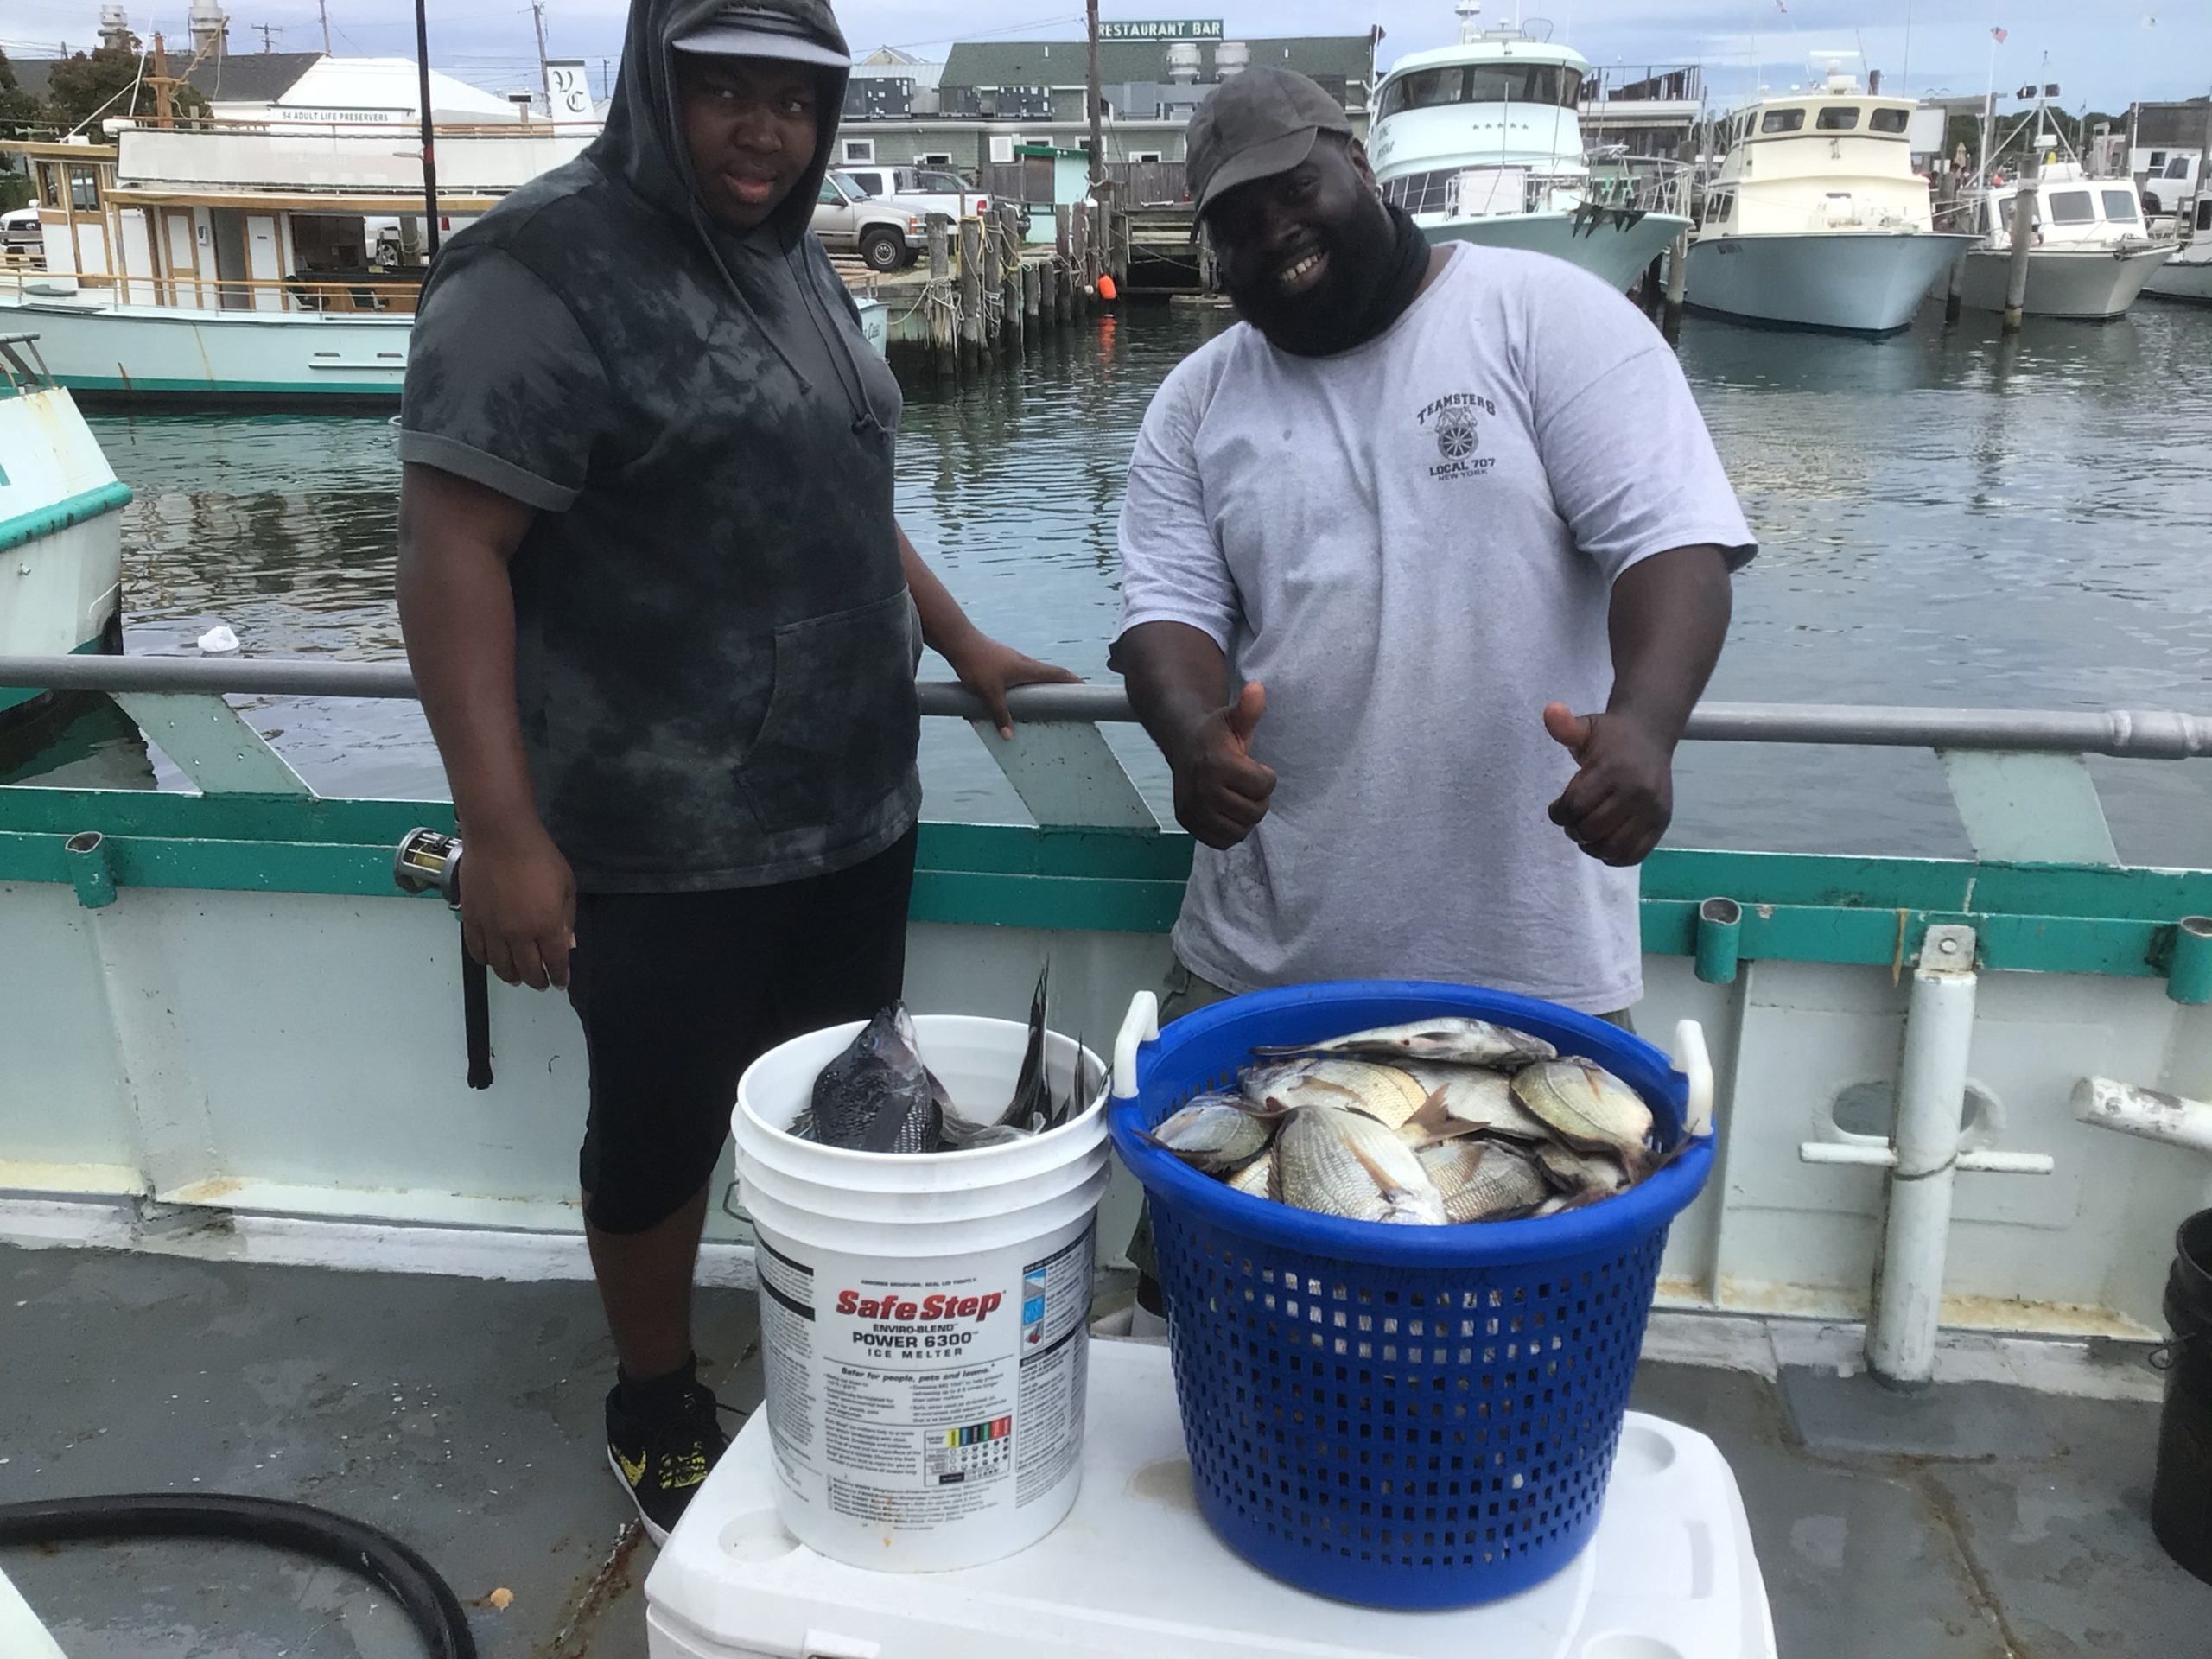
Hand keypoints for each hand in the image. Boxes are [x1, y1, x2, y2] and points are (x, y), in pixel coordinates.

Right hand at [459, 821, 575, 990]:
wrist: (500, 837)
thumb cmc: (537, 855)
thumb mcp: (566, 885)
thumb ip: (567, 918)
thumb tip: (567, 944)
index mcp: (546, 925)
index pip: (555, 961)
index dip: (560, 976)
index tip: (561, 981)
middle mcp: (518, 933)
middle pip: (528, 970)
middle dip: (537, 981)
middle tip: (541, 983)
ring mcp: (492, 928)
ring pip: (501, 966)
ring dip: (511, 976)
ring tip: (517, 978)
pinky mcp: (472, 919)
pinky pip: (477, 950)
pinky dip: (486, 961)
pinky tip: (492, 961)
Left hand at [944, 632, 1081, 738]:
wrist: (959, 641)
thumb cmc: (976, 664)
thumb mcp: (989, 693)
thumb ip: (1000, 714)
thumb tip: (1009, 737)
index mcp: (1028, 668)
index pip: (1058, 674)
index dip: (1074, 682)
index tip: (1086, 690)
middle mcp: (1024, 662)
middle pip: (1050, 674)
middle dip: (1061, 686)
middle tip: (1069, 700)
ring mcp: (1013, 660)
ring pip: (1034, 674)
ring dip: (1043, 685)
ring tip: (1046, 701)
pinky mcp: (1002, 660)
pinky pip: (1021, 673)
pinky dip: (1027, 683)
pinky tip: (1017, 694)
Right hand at [1171, 681, 1275, 849]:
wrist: (1182, 744)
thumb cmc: (1216, 734)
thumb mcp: (1234, 719)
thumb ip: (1248, 709)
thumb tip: (1257, 688)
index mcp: (1218, 764)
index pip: (1263, 787)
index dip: (1266, 777)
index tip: (1254, 767)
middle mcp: (1203, 789)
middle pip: (1254, 812)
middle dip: (1257, 799)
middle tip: (1246, 785)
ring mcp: (1194, 809)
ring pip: (1240, 830)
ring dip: (1245, 817)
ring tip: (1237, 798)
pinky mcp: (1189, 823)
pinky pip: (1222, 841)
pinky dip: (1230, 831)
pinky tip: (1226, 811)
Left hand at [1543, 702, 1673, 866]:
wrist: (1650, 734)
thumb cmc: (1611, 736)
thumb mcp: (1586, 727)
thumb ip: (1566, 726)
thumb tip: (1550, 712)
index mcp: (1612, 769)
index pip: (1576, 805)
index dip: (1559, 813)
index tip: (1557, 809)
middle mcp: (1635, 791)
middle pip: (1592, 828)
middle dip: (1573, 829)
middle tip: (1571, 821)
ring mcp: (1651, 810)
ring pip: (1612, 846)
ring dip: (1591, 847)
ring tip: (1586, 834)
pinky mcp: (1661, 822)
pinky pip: (1635, 854)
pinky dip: (1615, 857)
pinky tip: (1604, 844)